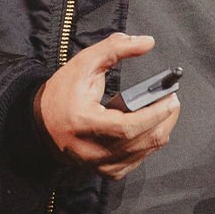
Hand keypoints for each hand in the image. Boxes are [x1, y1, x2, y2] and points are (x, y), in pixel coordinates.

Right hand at [34, 32, 180, 180]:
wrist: (41, 125)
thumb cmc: (62, 93)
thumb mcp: (84, 63)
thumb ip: (114, 49)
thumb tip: (147, 42)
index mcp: (84, 123)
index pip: (127, 127)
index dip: (153, 115)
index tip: (171, 99)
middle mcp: (92, 150)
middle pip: (140, 141)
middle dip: (164, 119)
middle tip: (172, 99)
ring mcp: (100, 165)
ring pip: (143, 152)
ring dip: (160, 129)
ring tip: (165, 109)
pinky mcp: (106, 171)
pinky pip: (137, 160)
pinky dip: (148, 143)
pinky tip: (150, 127)